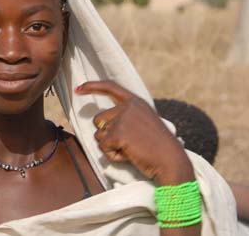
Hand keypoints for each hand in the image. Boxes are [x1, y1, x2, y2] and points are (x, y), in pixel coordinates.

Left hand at [76, 81, 193, 185]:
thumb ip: (127, 116)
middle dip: (106, 135)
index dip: (92, 87)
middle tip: (128, 143)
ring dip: (110, 147)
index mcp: (136, 102)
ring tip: (131, 150)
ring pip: (99, 136)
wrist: (171, 161)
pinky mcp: (119, 133)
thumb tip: (101, 121)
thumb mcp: (145, 122)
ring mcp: (123, 119)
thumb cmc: (157, 147)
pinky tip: (129, 156)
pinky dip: (113, 155)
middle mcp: (129, 106)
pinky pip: (103, 148)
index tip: (78, 89)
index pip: (110, 87)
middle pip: (98, 120)